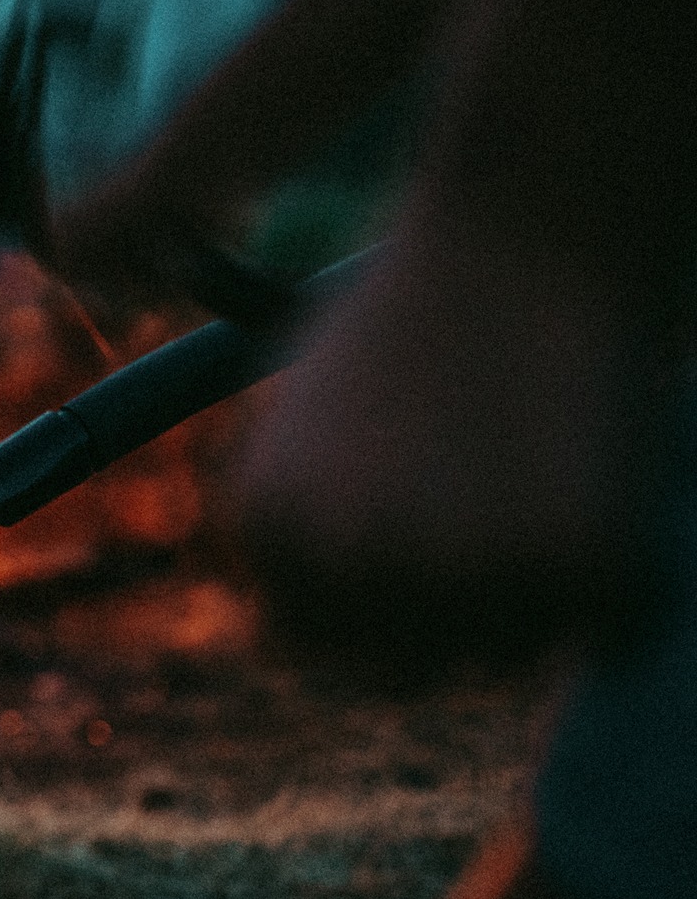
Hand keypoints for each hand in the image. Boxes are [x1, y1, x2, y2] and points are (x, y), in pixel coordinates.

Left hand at [237, 204, 662, 682]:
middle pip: (408, 673)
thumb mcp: (299, 425)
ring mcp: (470, 572)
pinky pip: (614, 634)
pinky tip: (606, 478)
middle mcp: (353, 564)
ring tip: (541, 468)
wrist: (526, 225)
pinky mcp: (588, 566)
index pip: (311, 644)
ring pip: (512, 659)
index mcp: (272, 529)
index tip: (410, 538)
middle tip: (488, 511)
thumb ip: (299, 533)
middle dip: (448, 617)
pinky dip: (626, 580)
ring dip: (536, 596)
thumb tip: (292, 643)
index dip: (367, 605)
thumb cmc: (409, 315)